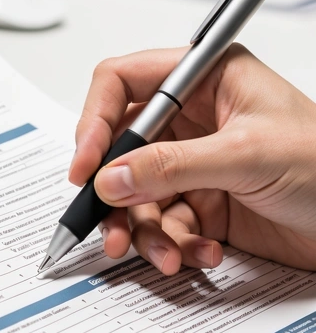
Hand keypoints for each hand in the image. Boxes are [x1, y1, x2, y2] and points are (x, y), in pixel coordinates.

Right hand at [69, 44, 315, 274]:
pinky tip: (201, 254)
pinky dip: (175, 246)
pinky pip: (166, 225)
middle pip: (123, 148)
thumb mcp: (248, 156)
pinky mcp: (207, 203)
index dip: (95, 121)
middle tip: (109, 226)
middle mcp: (197, 118)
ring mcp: (199, 163)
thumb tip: (114, 176)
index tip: (85, 166)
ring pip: (140, 196)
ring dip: (145, 231)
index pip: (124, 83)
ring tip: (165, 255)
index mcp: (207, 78)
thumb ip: (174, 165)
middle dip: (115, 193)